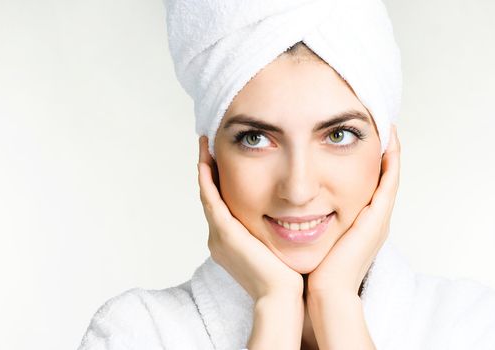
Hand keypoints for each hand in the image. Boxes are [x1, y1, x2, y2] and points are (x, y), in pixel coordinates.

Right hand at [197, 136, 303, 300]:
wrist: (282, 297)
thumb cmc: (286, 276)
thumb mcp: (276, 247)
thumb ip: (274, 230)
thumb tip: (289, 216)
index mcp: (229, 242)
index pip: (220, 205)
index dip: (218, 182)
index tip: (221, 160)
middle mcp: (218, 238)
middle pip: (210, 197)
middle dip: (208, 171)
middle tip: (208, 147)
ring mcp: (219, 236)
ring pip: (207, 195)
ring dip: (205, 170)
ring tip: (205, 147)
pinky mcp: (225, 233)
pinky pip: (211, 200)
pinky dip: (207, 180)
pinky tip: (207, 161)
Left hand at [307, 124, 400, 296]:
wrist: (324, 293)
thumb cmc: (314, 270)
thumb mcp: (311, 239)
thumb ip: (305, 222)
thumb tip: (286, 207)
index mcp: (358, 224)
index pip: (367, 186)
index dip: (367, 163)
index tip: (359, 139)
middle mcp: (373, 220)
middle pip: (383, 178)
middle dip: (382, 152)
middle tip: (379, 124)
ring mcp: (378, 219)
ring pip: (389, 176)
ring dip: (389, 151)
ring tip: (386, 124)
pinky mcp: (377, 219)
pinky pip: (389, 183)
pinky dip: (391, 161)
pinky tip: (387, 139)